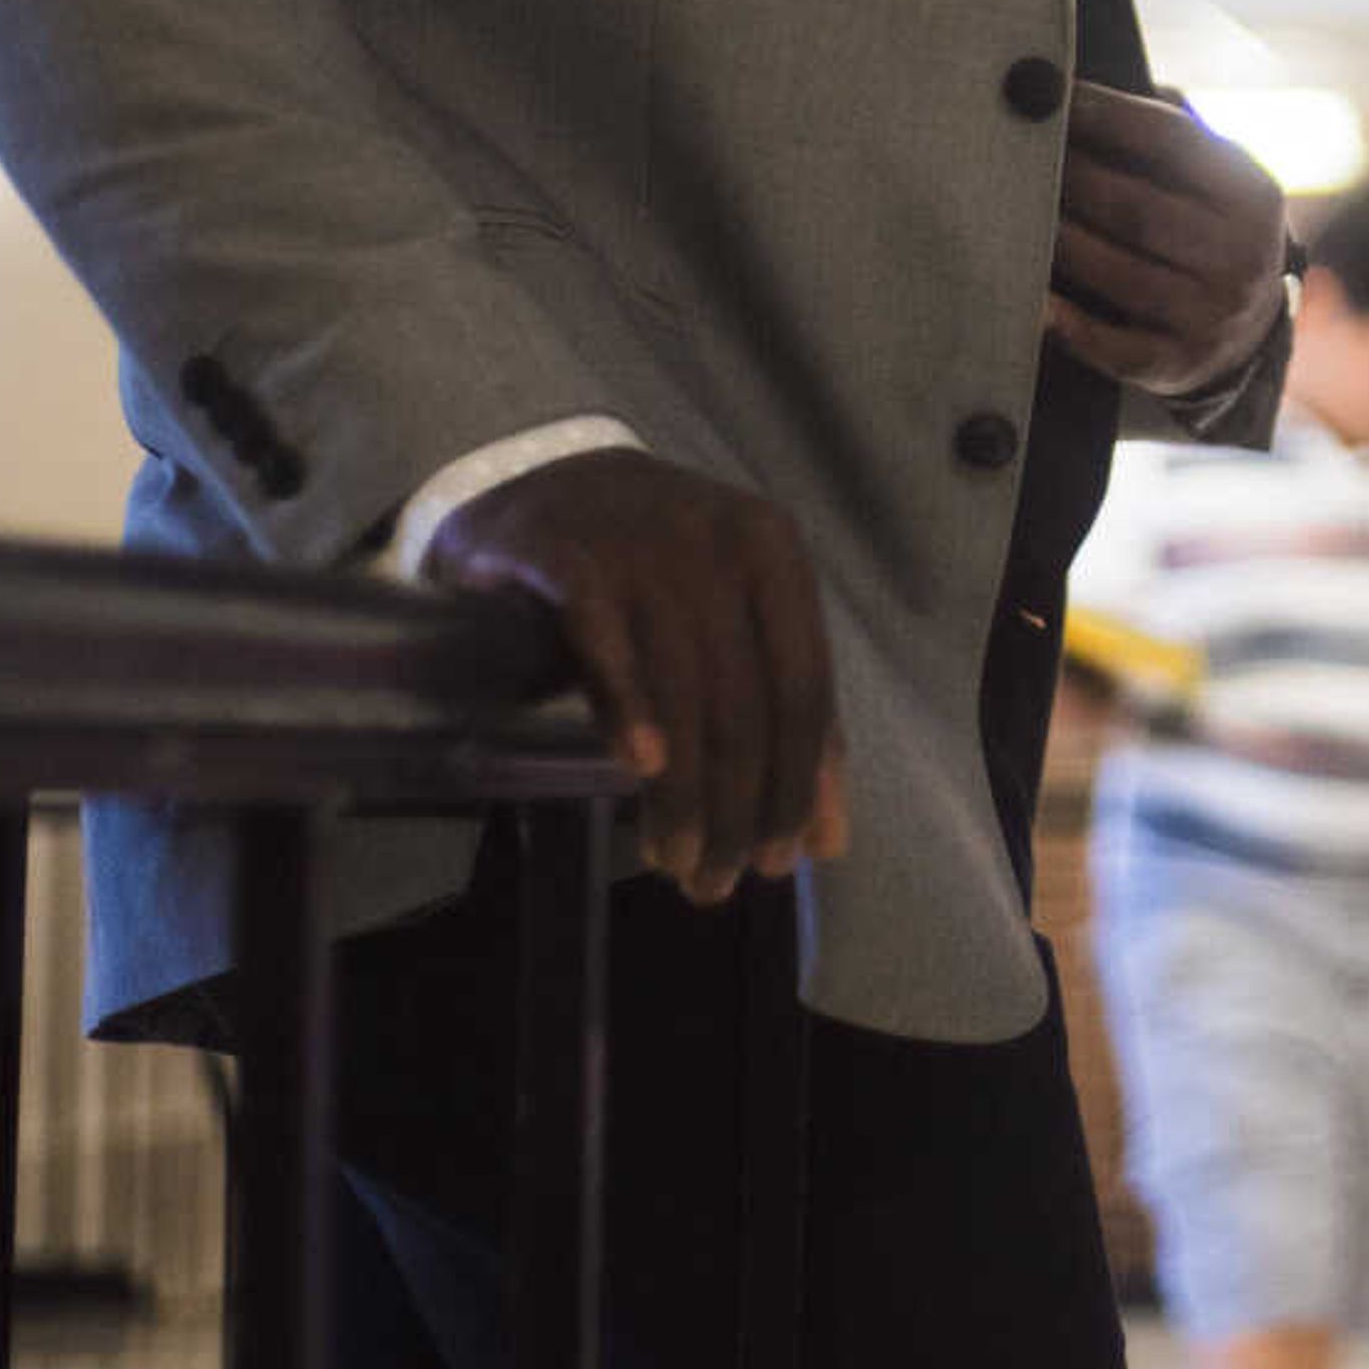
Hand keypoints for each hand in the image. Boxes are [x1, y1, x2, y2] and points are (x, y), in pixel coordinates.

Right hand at [421, 448, 846, 906]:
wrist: (540, 486)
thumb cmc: (651, 569)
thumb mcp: (728, 623)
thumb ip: (781, 716)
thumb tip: (828, 839)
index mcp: (775, 553)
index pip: (804, 685)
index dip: (799, 781)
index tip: (785, 860)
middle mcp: (718, 539)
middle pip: (746, 697)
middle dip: (739, 803)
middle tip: (718, 882)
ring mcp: (641, 541)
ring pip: (681, 686)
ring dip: (681, 789)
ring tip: (674, 860)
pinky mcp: (564, 553)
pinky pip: (604, 640)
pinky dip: (627, 705)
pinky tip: (638, 770)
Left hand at [1046, 85, 1286, 394]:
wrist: (1251, 326)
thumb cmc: (1210, 230)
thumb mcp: (1219, 180)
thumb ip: (1171, 139)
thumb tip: (1086, 93)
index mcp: (1251, 194)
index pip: (1172, 141)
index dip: (1108, 115)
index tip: (1058, 95)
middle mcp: (1242, 255)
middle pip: (1137, 209)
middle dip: (1072, 180)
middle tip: (1020, 158)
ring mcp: (1213, 314)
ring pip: (1120, 275)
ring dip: (1060, 243)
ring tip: (1012, 216)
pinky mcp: (1181, 363)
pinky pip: (1116, 347)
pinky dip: (1070, 326)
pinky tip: (1034, 302)